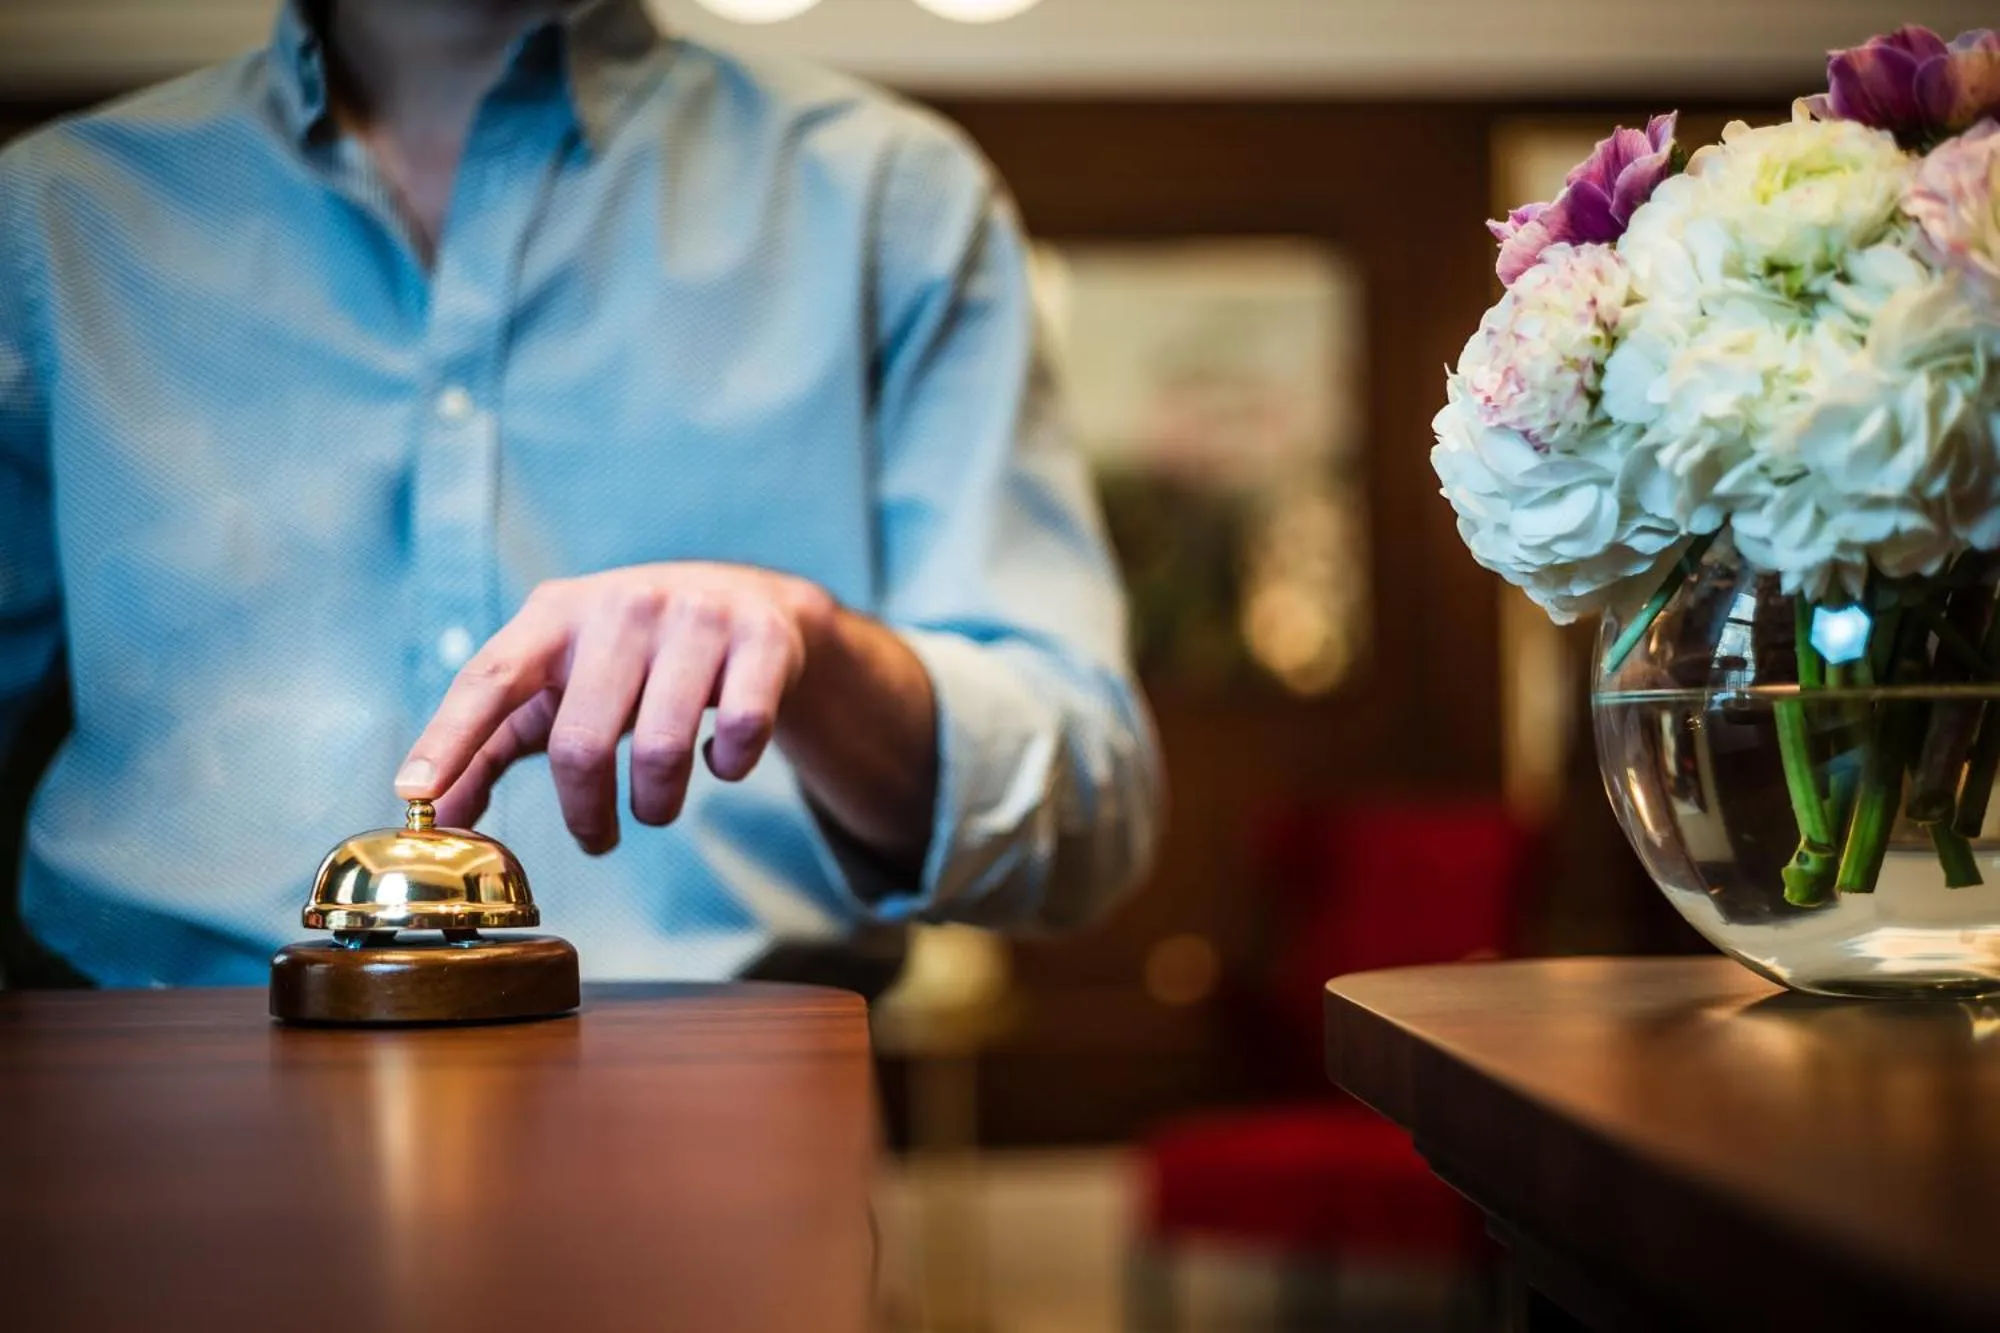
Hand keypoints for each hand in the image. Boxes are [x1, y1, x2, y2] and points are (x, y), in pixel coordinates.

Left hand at [396, 563, 836, 853]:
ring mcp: (696, 618)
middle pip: (582, 742)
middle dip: (587, 813)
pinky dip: (727, 767)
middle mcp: (622, 606)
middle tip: (597, 839)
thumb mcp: (555, 682)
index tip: (415, 793)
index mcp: (555, 614)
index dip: (450, 738)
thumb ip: (488, 746)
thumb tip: (431, 817)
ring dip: (657, 805)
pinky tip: (718, 758)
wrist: (745, 600)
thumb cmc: (627, 657)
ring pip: (663, 749)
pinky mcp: (760, 639)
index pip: (490, 678)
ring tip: (656, 808)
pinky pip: (739, 733)